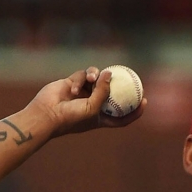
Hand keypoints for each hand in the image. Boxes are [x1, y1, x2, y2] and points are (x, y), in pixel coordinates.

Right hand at [28, 67, 146, 137]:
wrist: (46, 114)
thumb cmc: (71, 117)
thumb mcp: (93, 107)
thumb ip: (104, 91)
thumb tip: (111, 74)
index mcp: (100, 118)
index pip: (122, 116)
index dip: (134, 110)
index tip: (145, 101)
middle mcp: (93, 105)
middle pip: (111, 93)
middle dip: (120, 85)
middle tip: (129, 76)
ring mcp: (83, 93)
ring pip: (97, 79)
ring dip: (96, 77)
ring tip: (91, 78)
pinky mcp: (73, 83)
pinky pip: (82, 75)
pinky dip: (80, 80)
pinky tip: (74, 88)